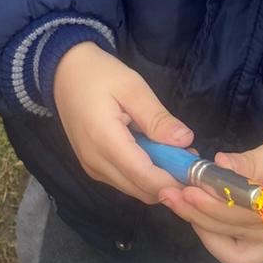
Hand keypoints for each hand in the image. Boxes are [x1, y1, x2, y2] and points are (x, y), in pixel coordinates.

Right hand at [53, 42, 194, 202]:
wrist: (64, 72)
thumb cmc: (99, 74)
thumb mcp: (132, 87)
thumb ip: (157, 118)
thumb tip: (185, 141)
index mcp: (104, 141)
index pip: (146, 177)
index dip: (175, 181)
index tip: (198, 172)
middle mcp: (95, 162)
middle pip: (142, 190)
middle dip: (170, 181)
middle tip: (189, 157)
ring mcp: (92, 168)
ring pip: (134, 189)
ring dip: (157, 179)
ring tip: (172, 152)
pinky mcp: (92, 167)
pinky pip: (124, 182)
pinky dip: (143, 175)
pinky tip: (153, 153)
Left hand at [158, 124, 262, 262]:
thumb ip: (254, 160)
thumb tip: (219, 163)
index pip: (245, 213)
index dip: (212, 201)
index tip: (186, 185)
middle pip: (234, 234)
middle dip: (198, 215)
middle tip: (170, 192)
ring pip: (234, 253)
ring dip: (203, 230)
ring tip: (179, 204)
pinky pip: (241, 253)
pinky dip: (217, 240)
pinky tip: (200, 217)